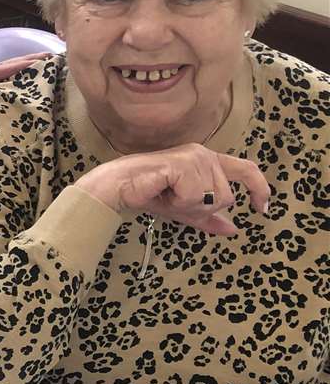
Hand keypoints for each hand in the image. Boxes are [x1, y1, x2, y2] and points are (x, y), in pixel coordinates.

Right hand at [75, 144, 270, 234]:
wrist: (119, 188)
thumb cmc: (149, 194)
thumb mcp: (185, 210)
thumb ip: (209, 218)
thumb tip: (233, 229)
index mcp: (207, 160)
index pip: (247, 170)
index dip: (260, 189)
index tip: (262, 209)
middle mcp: (204, 154)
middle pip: (226, 197)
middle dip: (201, 209)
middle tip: (175, 201)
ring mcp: (195, 158)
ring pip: (212, 199)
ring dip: (188, 206)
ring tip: (167, 196)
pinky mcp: (183, 165)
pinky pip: (195, 197)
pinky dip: (178, 203)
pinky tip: (162, 192)